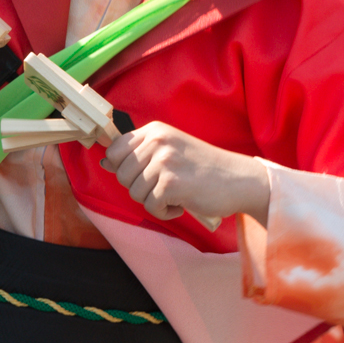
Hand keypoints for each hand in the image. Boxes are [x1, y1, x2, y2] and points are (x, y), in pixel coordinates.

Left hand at [101, 122, 269, 225]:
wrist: (238, 179)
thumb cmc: (204, 168)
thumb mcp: (171, 150)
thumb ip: (139, 154)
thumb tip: (105, 162)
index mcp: (155, 130)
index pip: (115, 149)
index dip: (122, 168)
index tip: (141, 175)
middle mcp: (157, 141)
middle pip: (121, 174)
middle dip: (138, 187)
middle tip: (163, 187)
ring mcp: (164, 161)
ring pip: (134, 192)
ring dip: (153, 201)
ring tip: (174, 195)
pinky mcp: (171, 183)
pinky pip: (150, 206)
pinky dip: (164, 212)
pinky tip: (180, 205)